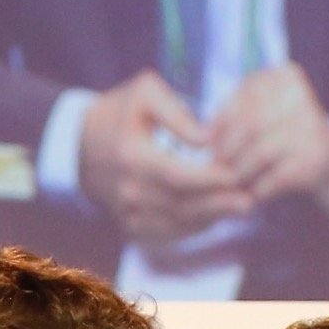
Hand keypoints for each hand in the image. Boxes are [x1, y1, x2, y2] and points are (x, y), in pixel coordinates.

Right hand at [77, 69, 247, 248]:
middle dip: (219, 203)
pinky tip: (217, 216)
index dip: (211, 180)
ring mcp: (128, 213)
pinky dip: (195, 227)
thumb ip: (177, 113)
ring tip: (241, 207)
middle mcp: (128, 192)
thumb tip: (206, 141)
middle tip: (250, 197)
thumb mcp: (144, 94)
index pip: (179, 176)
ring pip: (179, 223)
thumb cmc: (118, 113)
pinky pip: (169, 233)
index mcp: (131, 157)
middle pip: (183, 205)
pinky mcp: (131, 227)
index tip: (237, 174)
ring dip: (212, 218)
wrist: (78, 145)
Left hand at [210, 63, 328, 221]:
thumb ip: (235, 115)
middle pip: (248, 126)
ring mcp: (312, 128)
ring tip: (232, 183)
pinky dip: (258, 190)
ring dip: (240, 174)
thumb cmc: (287, 140)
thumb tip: (202, 137)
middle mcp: (302, 97)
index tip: (210, 146)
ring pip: (258, 153)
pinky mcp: (316, 161)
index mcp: (285, 77)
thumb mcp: (264, 114)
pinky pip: (273, 178)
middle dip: (226, 151)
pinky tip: (254, 195)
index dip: (219, 126)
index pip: (240, 100)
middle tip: (216, 169)